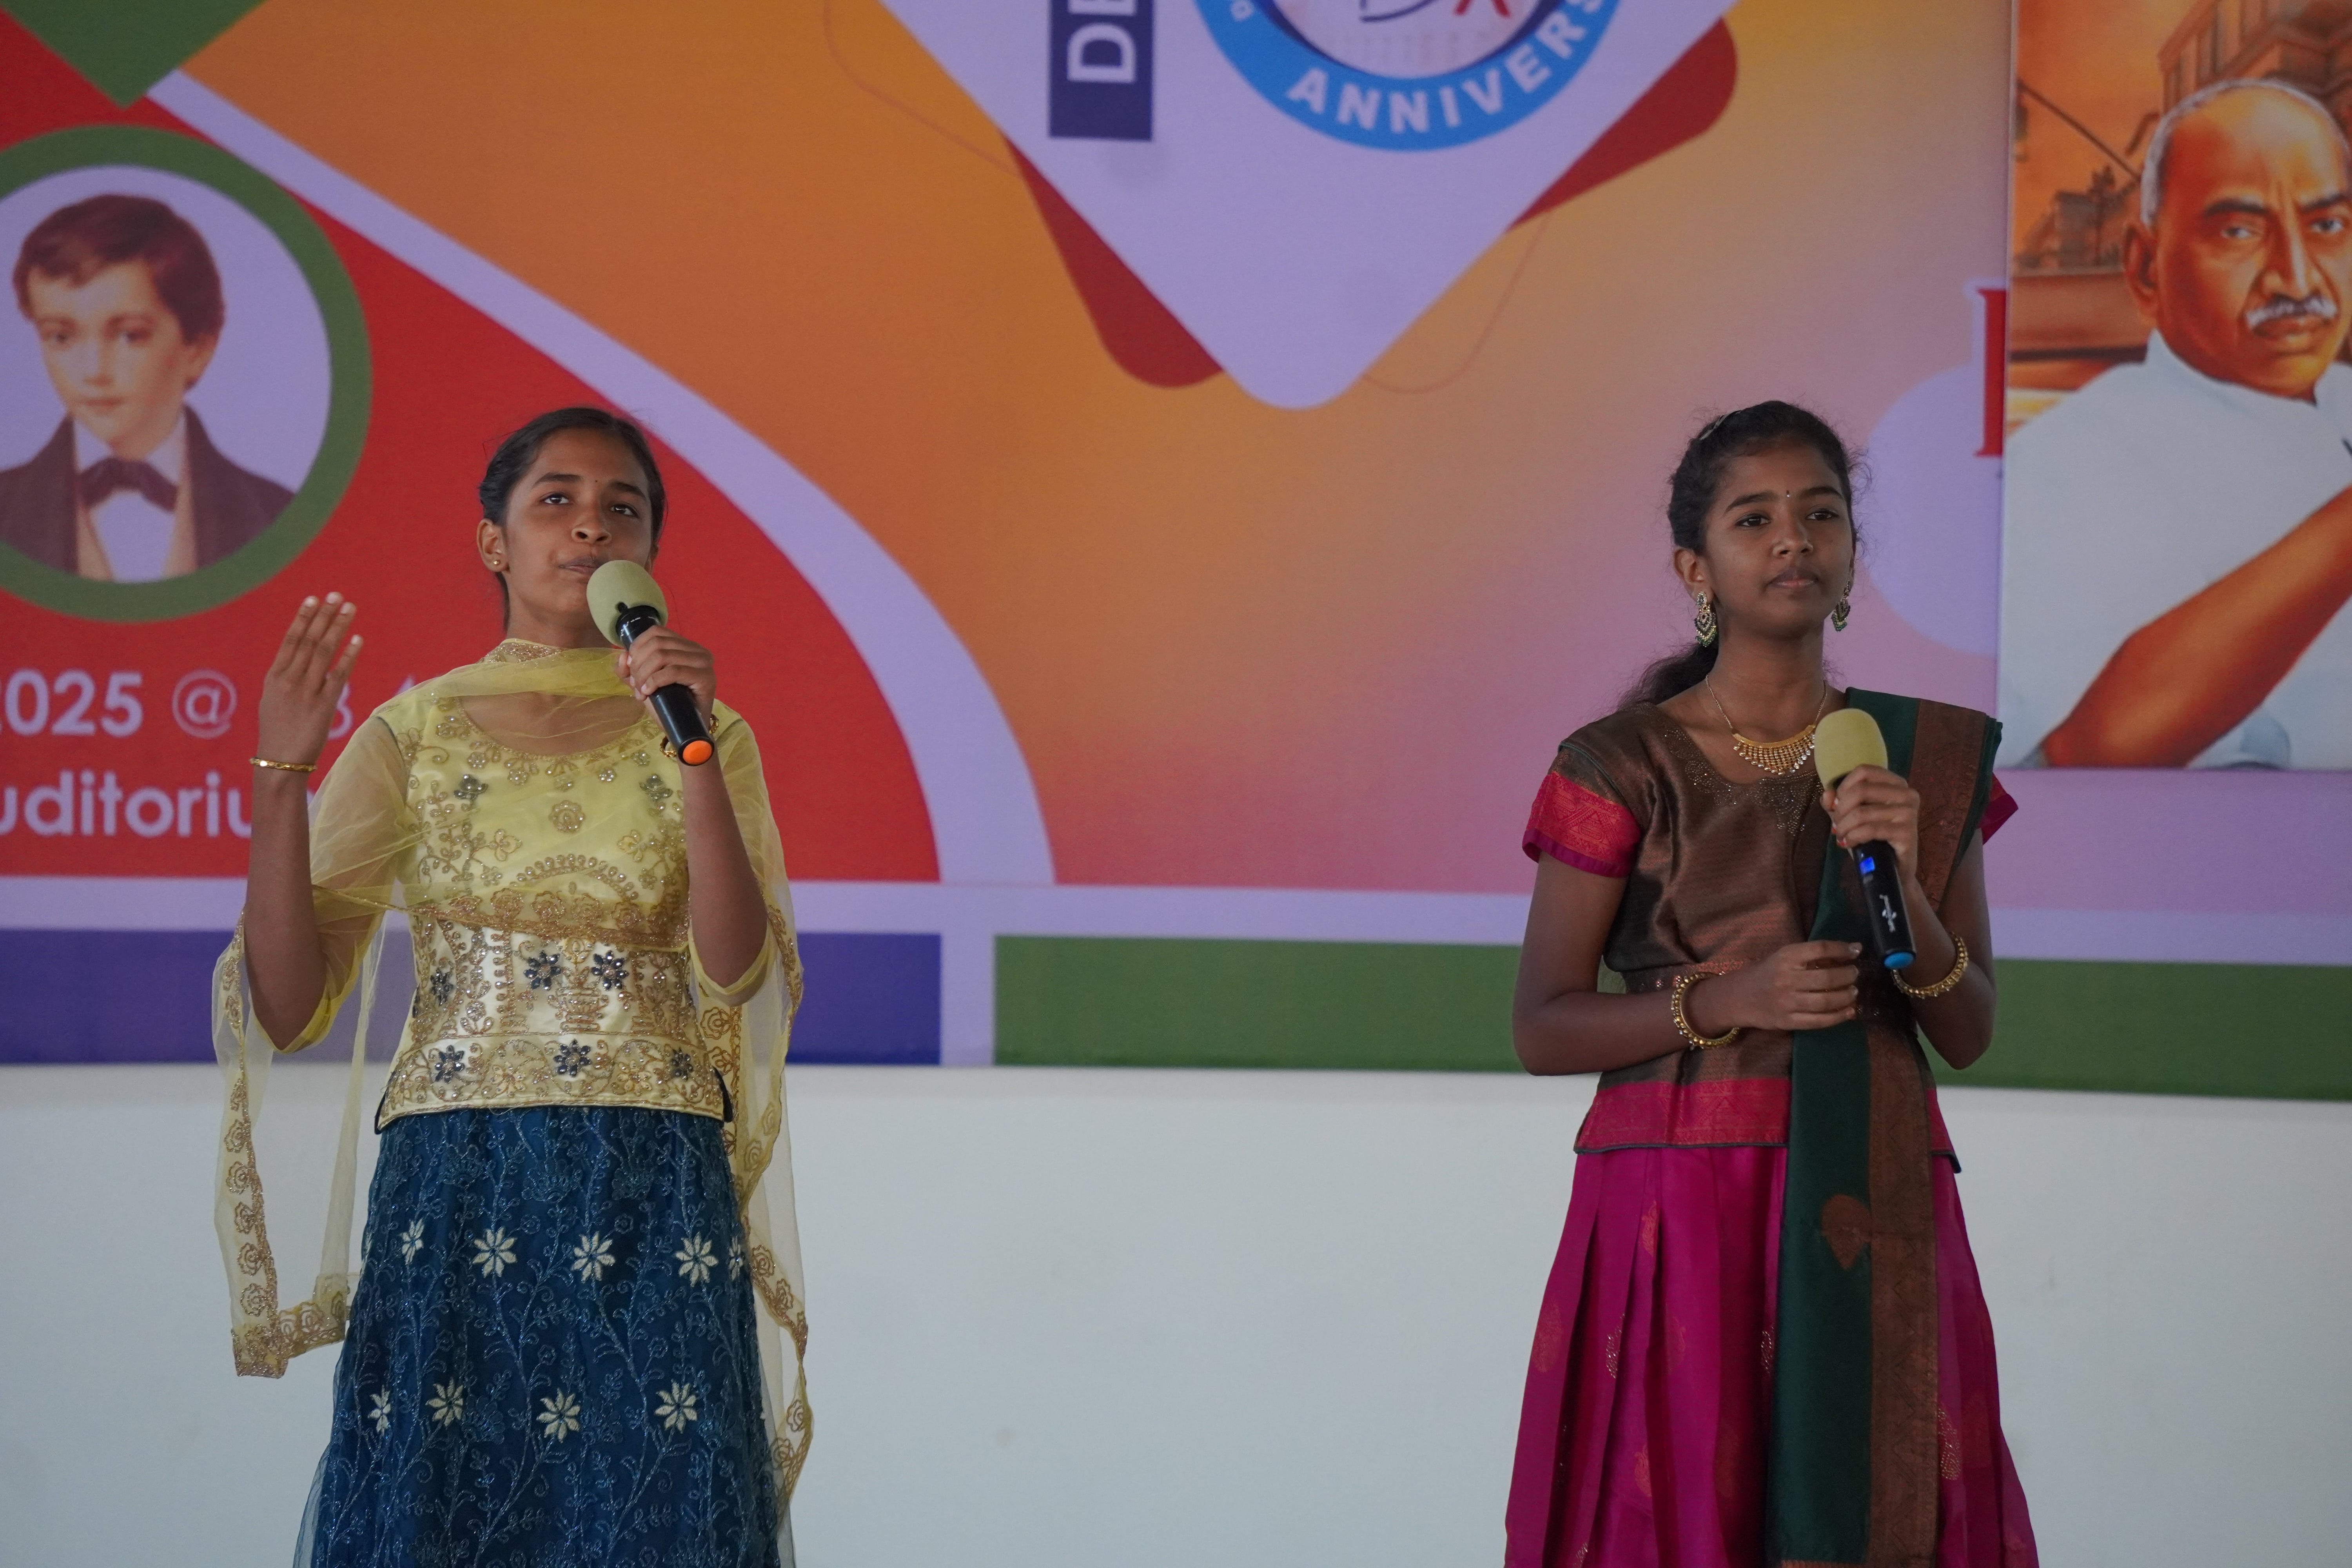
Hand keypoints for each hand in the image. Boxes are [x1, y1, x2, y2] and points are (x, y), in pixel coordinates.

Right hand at [255, 593, 360, 767]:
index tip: (313, 600)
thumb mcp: (272, 700)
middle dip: (324, 616)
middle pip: (309, 641)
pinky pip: (338, 675)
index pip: (290, 640)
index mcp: (274, 677)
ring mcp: (307, 691)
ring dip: (338, 628)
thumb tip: (297, 660)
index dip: (303, 618)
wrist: (279, 762)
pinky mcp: (324, 705)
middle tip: (337, 595)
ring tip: (349, 609)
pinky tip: (358, 639)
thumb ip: (285, 678)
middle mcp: (289, 680)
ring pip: (324, 652)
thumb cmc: (276, 731)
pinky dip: (349, 656)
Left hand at [617, 625, 714, 722]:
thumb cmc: (668, 706)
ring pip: (662, 655)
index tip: (630, 669)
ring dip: (644, 674)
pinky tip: (648, 692)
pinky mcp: (706, 678)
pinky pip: (673, 671)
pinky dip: (654, 681)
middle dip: (638, 664)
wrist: (686, 730)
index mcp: (685, 645)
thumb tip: (622, 655)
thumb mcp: (643, 683)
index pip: (656, 632)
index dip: (637, 647)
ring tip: (641, 692)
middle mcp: (697, 650)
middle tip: (635, 685)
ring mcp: (703, 663)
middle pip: (657, 644)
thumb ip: (629, 669)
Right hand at [1687, 940, 1860, 1033]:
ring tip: (1853, 992)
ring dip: (1846, 996)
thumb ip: (1811, 955)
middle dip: (1847, 975)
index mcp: (1785, 957)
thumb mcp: (1784, 957)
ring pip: (1825, 1001)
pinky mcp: (1787, 1021)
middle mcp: (1785, 979)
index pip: (1820, 949)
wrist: (1738, 997)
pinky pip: (1819, 1021)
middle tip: (1854, 974)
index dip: (1842, 949)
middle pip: (1826, 977)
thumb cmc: (1766, 973)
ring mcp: (1786, 1002)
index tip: (1856, 950)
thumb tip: (1851, 950)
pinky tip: (1849, 1011)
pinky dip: (1838, 1017)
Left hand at [1822, 764, 1919, 881]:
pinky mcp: (1908, 832)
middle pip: (1860, 790)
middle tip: (1837, 826)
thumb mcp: (1851, 816)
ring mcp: (1910, 812)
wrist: (1892, 870)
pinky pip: (1870, 830)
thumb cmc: (1872, 839)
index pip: (1863, 771)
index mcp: (1896, 783)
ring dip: (1844, 827)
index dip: (1843, 787)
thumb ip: (1838, 802)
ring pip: (1862, 812)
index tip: (1836, 805)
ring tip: (1842, 836)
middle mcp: (1907, 794)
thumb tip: (1827, 795)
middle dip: (1840, 810)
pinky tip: (1848, 844)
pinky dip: (1853, 837)